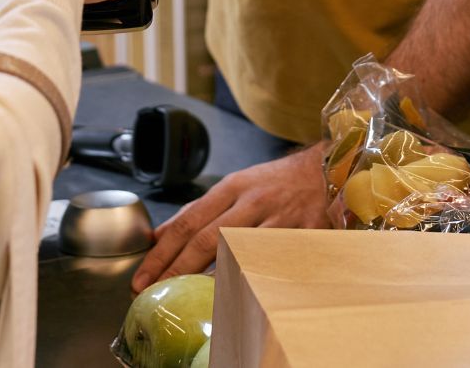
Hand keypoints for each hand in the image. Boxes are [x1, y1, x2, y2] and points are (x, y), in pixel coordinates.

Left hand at [131, 146, 329, 292]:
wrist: (327, 170)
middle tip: (152, 290)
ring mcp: (278, 220)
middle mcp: (252, 202)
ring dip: (209, 281)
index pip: (188, 222)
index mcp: (231, 188)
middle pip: (206, 240)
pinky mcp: (303, 236)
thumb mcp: (235, 185)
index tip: (142, 276)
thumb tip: (159, 235)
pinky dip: (253, 282)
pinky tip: (236, 298)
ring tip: (186, 298)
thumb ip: (198, 210)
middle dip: (175, 269)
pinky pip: (273, 265)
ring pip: (238, 255)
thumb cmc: (277, 182)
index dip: (163, 252)